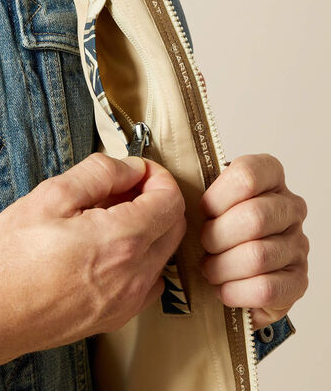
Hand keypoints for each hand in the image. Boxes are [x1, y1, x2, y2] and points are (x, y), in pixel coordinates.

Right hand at [0, 154, 185, 372]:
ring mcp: (129, 301)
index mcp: (121, 239)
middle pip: (174, 226)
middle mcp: (136, 274)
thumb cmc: (13, 256)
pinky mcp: (117, 316)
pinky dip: (138, 258)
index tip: (137, 169)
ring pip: (162, 254)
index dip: (157, 176)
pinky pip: (147, 280)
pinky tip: (104, 248)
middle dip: (156, 198)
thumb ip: (98, 174)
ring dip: (148, 228)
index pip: (170, 200)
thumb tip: (130, 167)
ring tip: (106, 216)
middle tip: (121, 187)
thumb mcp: (50, 196)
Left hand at [199, 154, 308, 328]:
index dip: (217, 197)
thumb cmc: (215, 227)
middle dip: (217, 236)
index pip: (248, 175)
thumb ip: (195, 185)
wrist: (232, 270)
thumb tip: (167, 189)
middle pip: (254, 217)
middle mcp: (290, 208)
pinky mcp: (298, 281)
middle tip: (203, 245)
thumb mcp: (206, 199)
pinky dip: (236, 291)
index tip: (202, 211)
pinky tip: (223, 289)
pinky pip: (266, 288)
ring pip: (258, 255)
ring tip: (209, 269)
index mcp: (269, 177)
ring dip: (223, 267)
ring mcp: (297, 245)